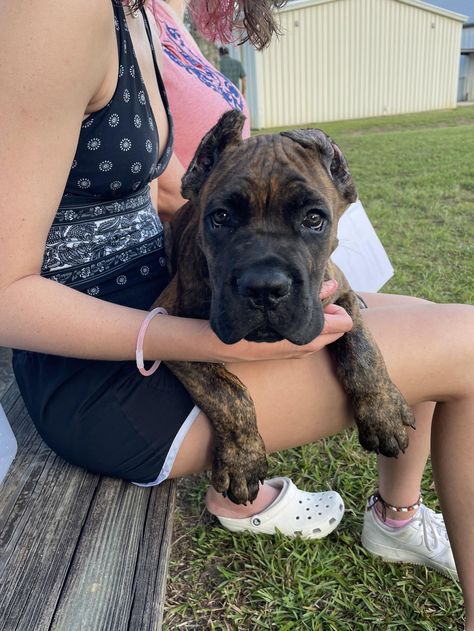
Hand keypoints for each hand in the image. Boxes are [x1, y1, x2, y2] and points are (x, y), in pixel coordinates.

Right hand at [215, 280, 352, 362]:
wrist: (227, 344)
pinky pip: (311, 342)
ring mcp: (299, 353)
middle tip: (314, 302)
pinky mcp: (290, 354)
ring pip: (324, 337)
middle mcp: (308, 347)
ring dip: (321, 323)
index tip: (322, 299)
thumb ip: (312, 294)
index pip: (343, 323)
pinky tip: (293, 319)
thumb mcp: (285, 302)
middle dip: (331, 316)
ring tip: (302, 308)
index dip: (337, 309)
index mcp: (310, 335)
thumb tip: (333, 285)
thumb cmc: (253, 319)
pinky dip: (310, 330)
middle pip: (338, 331)